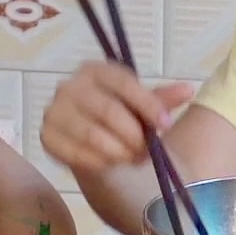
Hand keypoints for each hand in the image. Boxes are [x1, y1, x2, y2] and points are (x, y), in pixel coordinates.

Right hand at [40, 61, 191, 175]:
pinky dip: (98, 162)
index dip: (148, 105)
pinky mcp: (46, 137)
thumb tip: (188, 89)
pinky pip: (75, 154)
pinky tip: (110, 164)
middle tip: (146, 150)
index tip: (166, 125)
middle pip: (108, 110)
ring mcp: (54, 111)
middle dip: (133, 135)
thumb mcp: (144, 106)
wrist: (95, 140)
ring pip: (92, 135)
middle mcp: (70, 85)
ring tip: (130, 157)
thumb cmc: (122, 117)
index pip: (124, 83)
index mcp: (96, 70)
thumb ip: (163, 100)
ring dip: (118, 151)